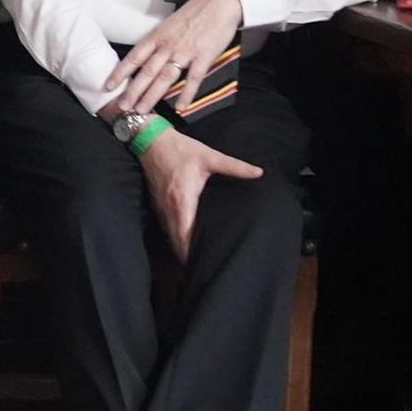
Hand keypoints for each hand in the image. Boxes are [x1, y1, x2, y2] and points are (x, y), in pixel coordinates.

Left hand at [105, 0, 242, 115]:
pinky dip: (186, 94)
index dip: (120, 73)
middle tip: (122, 107)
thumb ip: (159, 41)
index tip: (108, 86)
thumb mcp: (169, 24)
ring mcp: (185, 51)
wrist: (221, 2)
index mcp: (157, 36)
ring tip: (142, 110)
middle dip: (132, 91)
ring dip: (152, 95)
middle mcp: (167, 45)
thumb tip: (147, 57)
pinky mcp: (204, 56)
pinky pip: (194, 79)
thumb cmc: (195, 12)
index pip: (134, 57)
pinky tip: (180, 107)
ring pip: (164, 77)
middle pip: (146, 71)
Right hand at [137, 128, 263, 260]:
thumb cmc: (181, 149)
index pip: (185, 233)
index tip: (199, 264)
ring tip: (191, 260)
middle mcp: (169, 207)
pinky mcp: (157, 202)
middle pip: (175, 239)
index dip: (190, 251)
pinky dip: (173, 235)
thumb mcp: (210, 157)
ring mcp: (161, 205)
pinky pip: (165, 225)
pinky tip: (181, 240)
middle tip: (197, 269)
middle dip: (185, 255)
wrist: (152, 140)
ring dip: (178, 247)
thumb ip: (235, 167)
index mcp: (183, 199)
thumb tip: (259, 172)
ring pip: (169, 233)